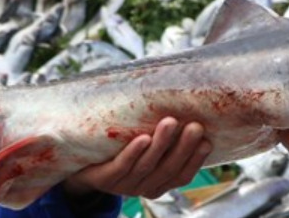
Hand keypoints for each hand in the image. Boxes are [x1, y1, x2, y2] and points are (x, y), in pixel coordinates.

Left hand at [61, 117, 210, 199]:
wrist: (81, 165)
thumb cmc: (120, 149)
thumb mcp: (144, 146)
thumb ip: (162, 135)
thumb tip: (187, 102)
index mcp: (158, 183)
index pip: (182, 176)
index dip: (195, 160)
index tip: (207, 140)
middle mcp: (143, 187)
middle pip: (166, 169)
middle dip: (182, 148)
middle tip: (195, 126)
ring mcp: (123, 185)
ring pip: (146, 166)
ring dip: (161, 144)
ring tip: (171, 122)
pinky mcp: (104, 179)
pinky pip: (121, 167)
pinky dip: (133, 153)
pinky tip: (142, 138)